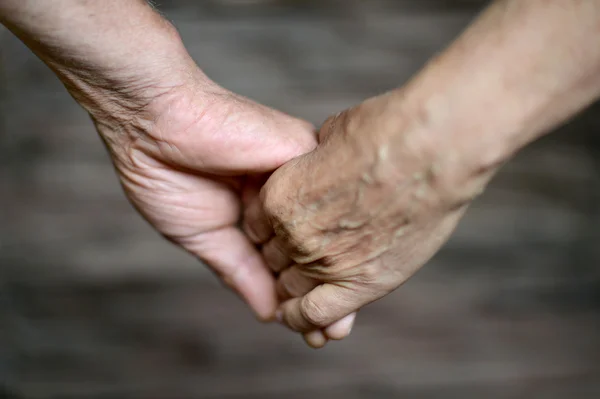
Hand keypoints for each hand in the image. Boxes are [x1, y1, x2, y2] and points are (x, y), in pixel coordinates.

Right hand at [99, 70, 316, 320]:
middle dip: (322, 291)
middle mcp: (283, 196)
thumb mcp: (205, 237)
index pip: (284, 258)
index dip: (296, 296)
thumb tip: (268, 314)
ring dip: (332, 273)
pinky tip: (339, 279)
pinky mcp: (305, 153)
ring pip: (325, 228)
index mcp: (258, 213)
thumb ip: (240, 272)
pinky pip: (327, 199)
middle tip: (333, 333)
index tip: (312, 332)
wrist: (157, 124)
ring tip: (338, 320)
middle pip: (311, 247)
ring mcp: (296, 176)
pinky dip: (327, 241)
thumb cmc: (168, 175)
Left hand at [244, 91, 488, 341]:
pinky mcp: (362, 283)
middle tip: (304, 257)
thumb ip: (311, 161)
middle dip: (283, 259)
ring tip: (305, 294)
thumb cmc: (385, 131)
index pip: (258, 226)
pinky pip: (318, 315)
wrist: (429, 147)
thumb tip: (318, 164)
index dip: (271, 230)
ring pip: (293, 289)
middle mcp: (293, 233)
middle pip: (274, 259)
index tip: (284, 232)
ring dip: (296, 291)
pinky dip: (308, 322)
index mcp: (279, 195)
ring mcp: (325, 261)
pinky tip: (312, 327)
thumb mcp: (329, 136)